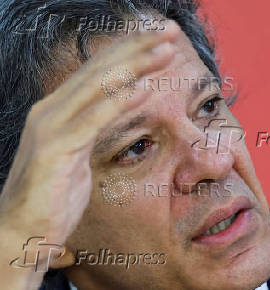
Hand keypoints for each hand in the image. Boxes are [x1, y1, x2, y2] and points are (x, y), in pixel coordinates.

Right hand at [0, 21, 179, 287]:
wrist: (22, 230)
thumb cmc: (56, 192)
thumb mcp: (80, 150)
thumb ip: (96, 125)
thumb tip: (119, 107)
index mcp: (60, 107)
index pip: (100, 69)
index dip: (131, 49)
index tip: (161, 38)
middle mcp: (52, 108)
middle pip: (101, 68)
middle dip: (138, 46)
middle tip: (170, 30)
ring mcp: (51, 126)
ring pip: (98, 86)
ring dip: (135, 65)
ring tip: (165, 49)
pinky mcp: (55, 149)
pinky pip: (94, 119)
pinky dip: (120, 101)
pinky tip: (145, 87)